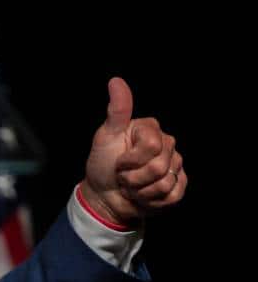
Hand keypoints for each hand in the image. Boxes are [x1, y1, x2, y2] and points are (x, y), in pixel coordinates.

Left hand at [81, 77, 186, 226]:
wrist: (103, 194)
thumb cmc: (102, 164)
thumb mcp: (105, 137)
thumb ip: (117, 111)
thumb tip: (115, 81)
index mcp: (151, 129)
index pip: (152, 146)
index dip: (130, 160)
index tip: (118, 161)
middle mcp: (167, 144)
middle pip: (159, 167)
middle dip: (133, 178)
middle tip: (123, 176)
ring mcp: (175, 165)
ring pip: (164, 184)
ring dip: (140, 191)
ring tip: (131, 185)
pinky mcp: (178, 186)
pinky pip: (171, 196)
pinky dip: (151, 200)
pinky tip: (142, 195)